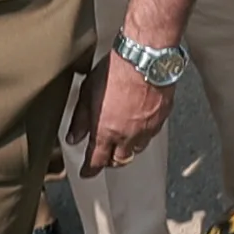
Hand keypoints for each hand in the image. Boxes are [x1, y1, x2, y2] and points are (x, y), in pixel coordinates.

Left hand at [66, 50, 172, 175]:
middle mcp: (128, 136)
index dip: (90, 169)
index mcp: (106, 131)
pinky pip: (150, 135)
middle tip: (103, 158)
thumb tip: (73, 137)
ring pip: (136, 149)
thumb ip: (80, 118)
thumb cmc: (115, 72)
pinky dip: (142, 135)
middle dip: (110, 161)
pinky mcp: (161, 120)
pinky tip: (137, 126)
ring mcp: (146, 130)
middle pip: (119, 160)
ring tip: (120, 142)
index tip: (86, 173)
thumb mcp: (87, 92)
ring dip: (127, 149)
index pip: (97, 160)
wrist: (144, 60)